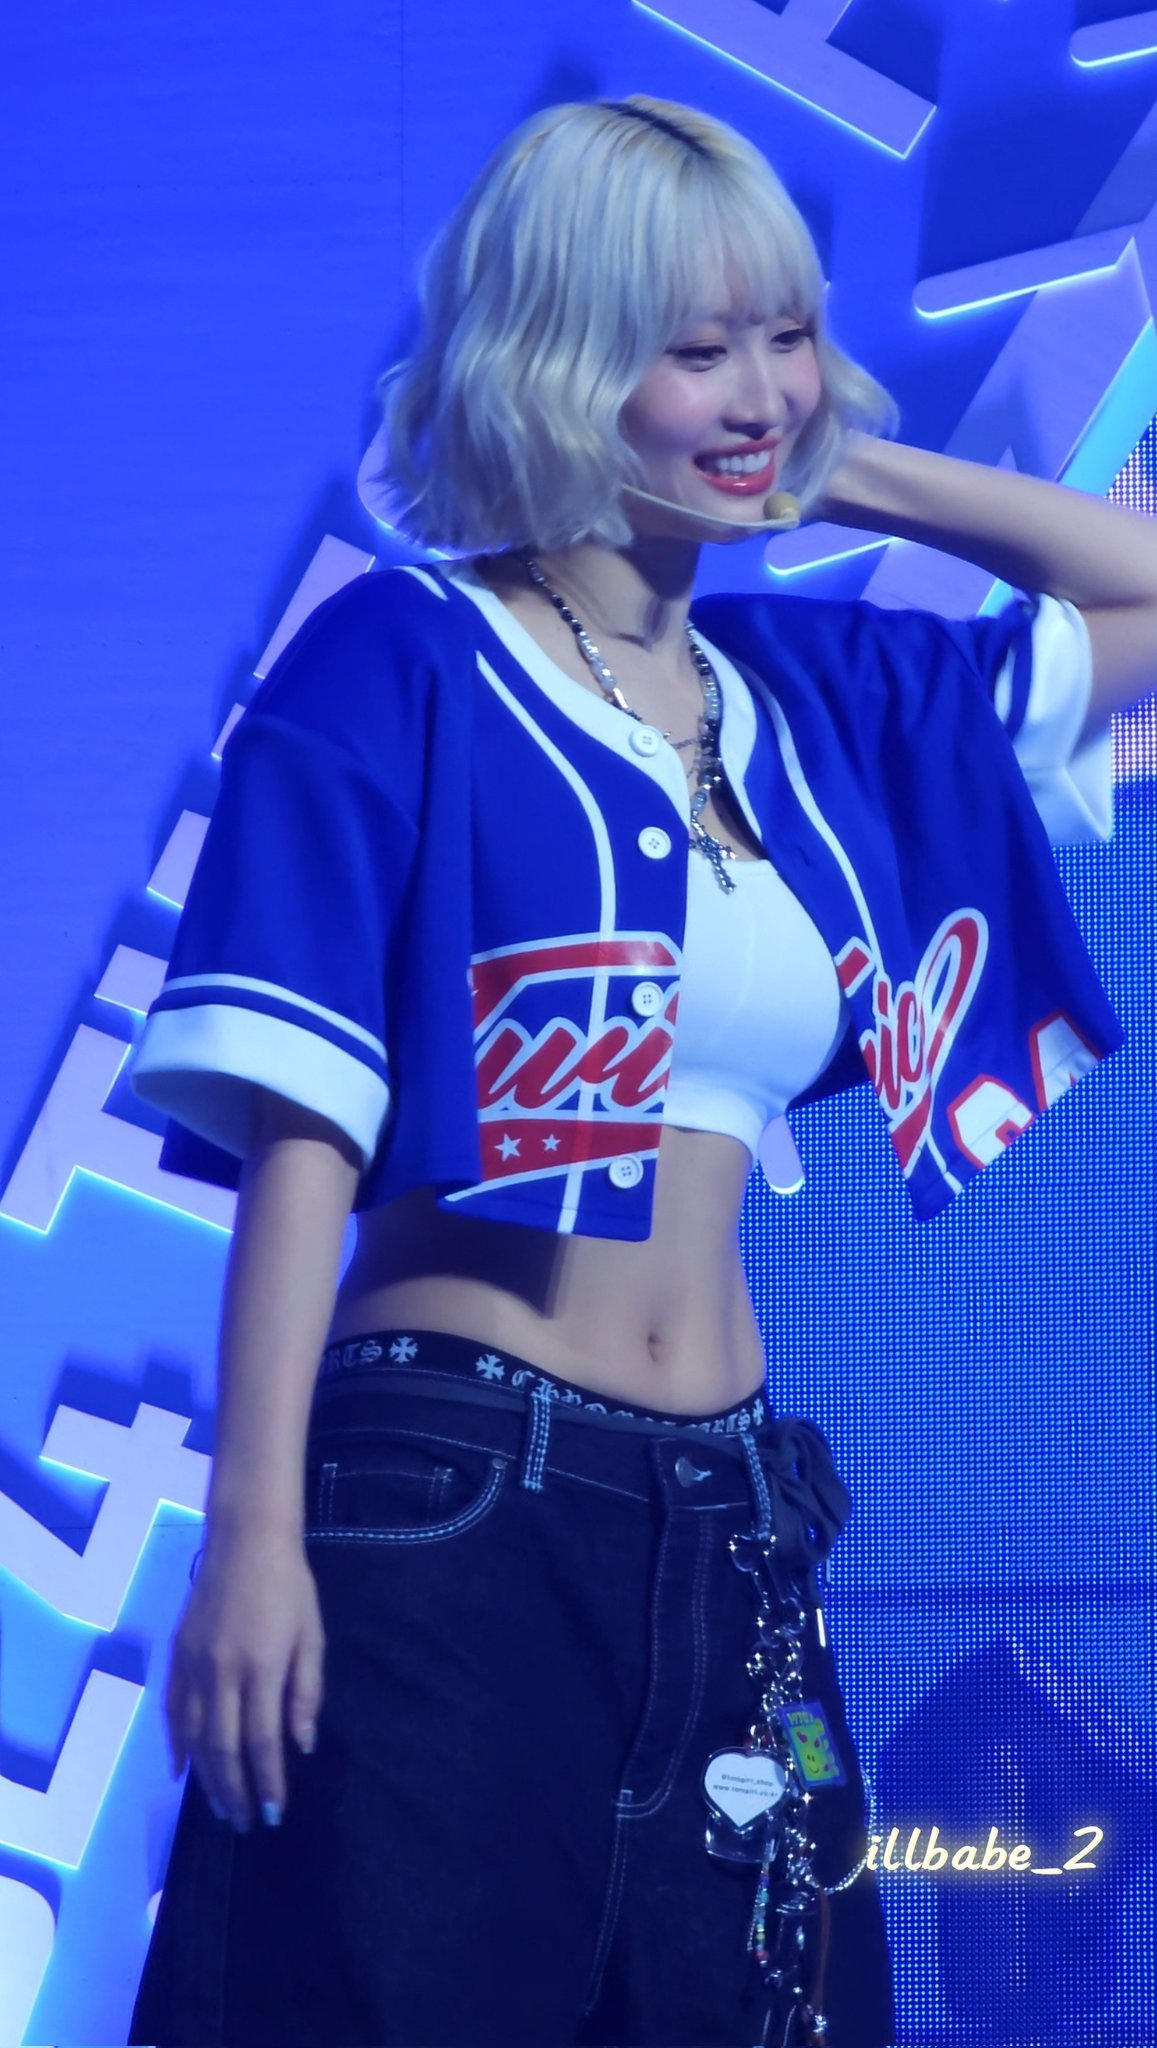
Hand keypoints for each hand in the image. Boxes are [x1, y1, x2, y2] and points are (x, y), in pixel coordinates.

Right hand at [165, 1527, 324, 1831]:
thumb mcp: (312, 1635)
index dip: (268, 1781)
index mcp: (262, 1667)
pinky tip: (181, 1770)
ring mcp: (194, 1665)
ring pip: (195, 1736)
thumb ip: (306, 1691)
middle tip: (246, 1822)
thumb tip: (300, 1745)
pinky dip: (176, 1744)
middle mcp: (222, 1672)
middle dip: (235, 1791)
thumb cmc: (290, 1585)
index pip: (262, 1741)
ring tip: (221, 1805)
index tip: (275, 1812)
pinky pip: (173, 1711)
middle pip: (224, 1748)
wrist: (245, 1538)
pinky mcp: (177, 1655)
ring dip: (207, 1776)